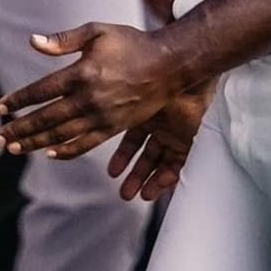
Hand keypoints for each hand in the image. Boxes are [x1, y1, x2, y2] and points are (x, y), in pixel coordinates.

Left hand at [0, 22, 185, 159]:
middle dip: (19, 130)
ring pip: (62, 135)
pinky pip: (86, 144)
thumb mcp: (97, 31)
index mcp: (82, 74)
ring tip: (13, 149)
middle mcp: (90, 99)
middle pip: (46, 119)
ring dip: (35, 143)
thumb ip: (63, 40)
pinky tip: (49, 153)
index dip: (18, 101)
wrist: (170, 65)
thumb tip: (32, 42)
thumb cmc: (131, 43)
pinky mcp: (115, 127)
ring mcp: (103, 116)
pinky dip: (66, 151)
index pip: (41, 91)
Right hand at [106, 81, 214, 200]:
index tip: (111, 171)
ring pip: (159, 164)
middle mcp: (160, 127)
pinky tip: (152, 190)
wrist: (187, 75)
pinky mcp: (189, 143)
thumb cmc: (157, 76)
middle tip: (123, 192)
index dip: (121, 157)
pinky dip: (164, 181)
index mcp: (145, 114)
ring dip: (146, 181)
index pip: (131, 140)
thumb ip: (113, 97)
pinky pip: (177, 166)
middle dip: (134, 175)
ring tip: (133, 195)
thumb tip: (81, 95)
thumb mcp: (129, 89)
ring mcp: (174, 135)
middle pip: (146, 156)